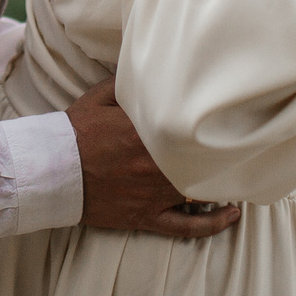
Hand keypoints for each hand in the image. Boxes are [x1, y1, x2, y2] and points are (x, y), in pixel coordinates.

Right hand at [65, 76, 240, 238]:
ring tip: (240, 171)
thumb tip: (151, 69)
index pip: (189, 128)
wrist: (50, 171)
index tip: (231, 118)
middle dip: (223, 152)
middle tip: (244, 144)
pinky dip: (211, 224)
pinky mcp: (146, 217)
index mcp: (146, 133)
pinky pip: (185, 226)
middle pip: (201, 159)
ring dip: (220, 182)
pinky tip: (231, 215)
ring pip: (199, 190)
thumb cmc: (74, 132)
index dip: (212, 124)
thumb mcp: (99, 96)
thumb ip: (127, 83)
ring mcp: (154, 194)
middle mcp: (155, 165)